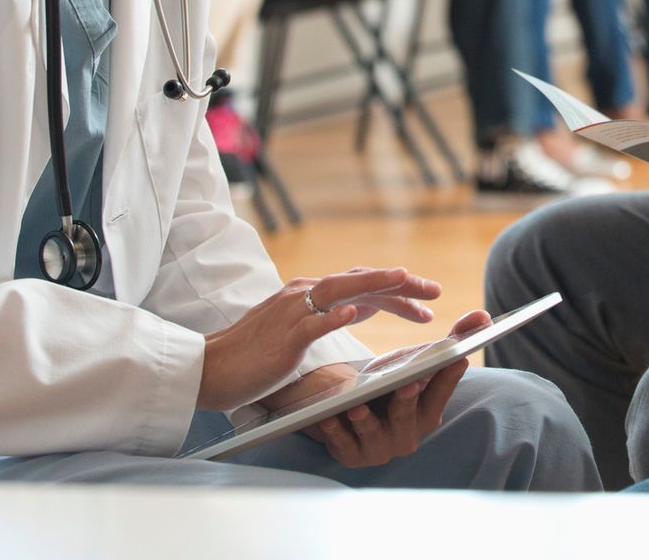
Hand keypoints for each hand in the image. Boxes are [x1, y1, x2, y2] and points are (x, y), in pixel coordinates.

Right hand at [196, 267, 440, 410]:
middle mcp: (303, 294)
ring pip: (341, 290)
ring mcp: (292, 313)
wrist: (212, 368)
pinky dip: (335, 315)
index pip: (361, 285)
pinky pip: (312, 322)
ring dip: (375, 284)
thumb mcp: (297, 329)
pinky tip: (357, 312)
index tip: (427, 301)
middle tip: (435, 291)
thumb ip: (326, 315)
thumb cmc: (254, 354)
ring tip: (405, 280)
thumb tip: (358, 308)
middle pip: (360, 280)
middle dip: (400, 284)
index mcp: (308, 294)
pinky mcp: (283, 337)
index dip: (397, 290)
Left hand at [305, 310, 488, 468]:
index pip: (441, 395)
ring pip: (373, 436)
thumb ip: (453, 340)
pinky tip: (328, 416)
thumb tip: (485, 315)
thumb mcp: (417, 361)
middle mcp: (407, 436)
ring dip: (367, 421)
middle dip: (407, 403)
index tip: (455, 358)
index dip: (448, 378)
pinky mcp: (349, 455)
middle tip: (406, 384)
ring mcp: (378, 449)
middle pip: (408, 419)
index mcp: (428, 413)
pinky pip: (341, 445)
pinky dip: (335, 432)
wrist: (354, 409)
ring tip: (358, 405)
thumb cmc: (393, 382)